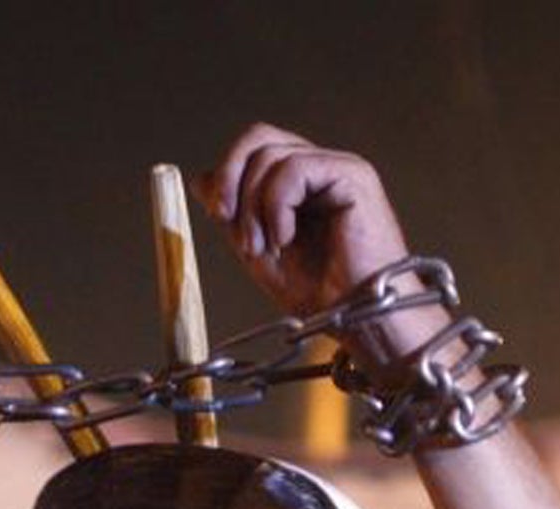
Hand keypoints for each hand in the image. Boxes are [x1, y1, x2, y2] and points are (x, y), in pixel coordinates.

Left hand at [195, 124, 409, 324]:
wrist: (356, 319)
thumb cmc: (323, 296)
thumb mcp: (259, 251)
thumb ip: (234, 215)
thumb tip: (202, 179)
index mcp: (303, 185)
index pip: (255, 150)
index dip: (227, 174)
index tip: (218, 216)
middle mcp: (322, 169)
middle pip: (259, 138)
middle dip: (230, 177)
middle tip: (225, 219)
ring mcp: (339, 169)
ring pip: (271, 155)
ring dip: (253, 206)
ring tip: (263, 247)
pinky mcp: (353, 176)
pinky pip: (295, 168)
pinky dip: (277, 205)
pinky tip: (285, 238)